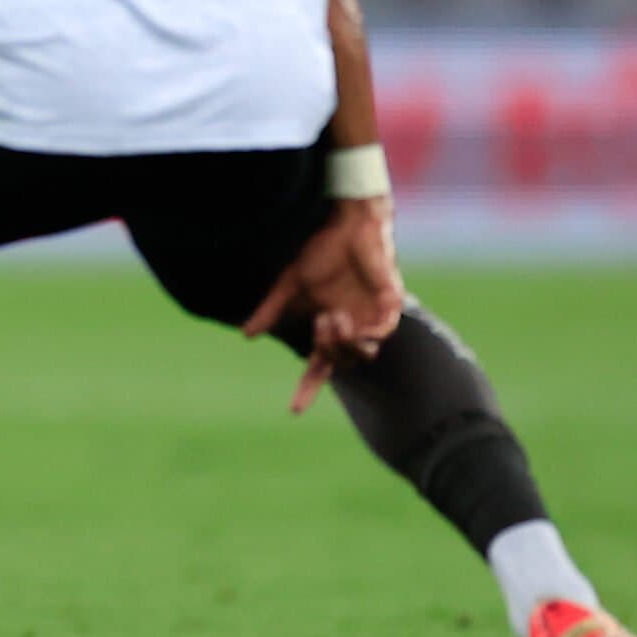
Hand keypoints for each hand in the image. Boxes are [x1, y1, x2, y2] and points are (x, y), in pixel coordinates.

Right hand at [242, 195, 406, 413]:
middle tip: (318, 323)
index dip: (307, 388)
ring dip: (344, 343)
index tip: (293, 410)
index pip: (318, 366)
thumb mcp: (289, 284)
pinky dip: (365, 333)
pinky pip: (382, 333)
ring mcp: (372, 317)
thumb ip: (271, 310)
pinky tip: (347, 319)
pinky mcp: (390, 304)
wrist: (345, 225)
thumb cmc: (320, 250)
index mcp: (328, 326)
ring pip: (363, 353)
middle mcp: (351, 327)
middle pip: (341, 361)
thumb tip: (246, 334)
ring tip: (331, 317)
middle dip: (327, 350)